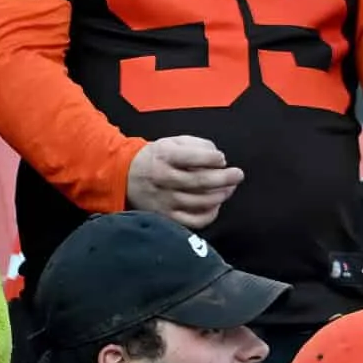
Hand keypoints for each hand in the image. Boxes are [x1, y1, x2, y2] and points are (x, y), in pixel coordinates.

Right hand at [125, 135, 241, 230]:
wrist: (124, 175)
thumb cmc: (156, 157)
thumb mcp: (172, 142)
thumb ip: (197, 145)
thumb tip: (218, 159)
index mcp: (164, 156)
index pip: (195, 157)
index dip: (215, 158)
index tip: (221, 159)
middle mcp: (163, 179)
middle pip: (202, 181)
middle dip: (226, 178)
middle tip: (237, 175)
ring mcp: (164, 200)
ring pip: (202, 201)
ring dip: (221, 194)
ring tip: (228, 188)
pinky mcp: (166, 216)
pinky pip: (194, 220)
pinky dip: (210, 214)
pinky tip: (214, 205)